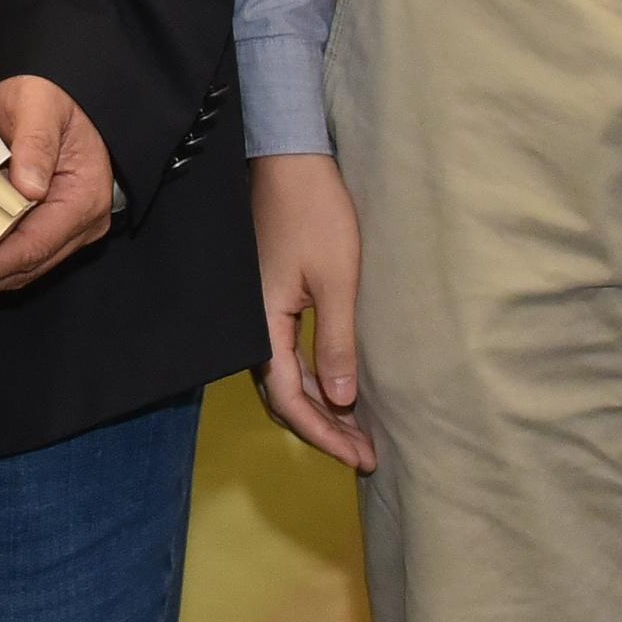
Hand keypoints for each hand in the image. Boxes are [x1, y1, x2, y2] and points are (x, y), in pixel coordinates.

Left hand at [0, 74, 114, 297]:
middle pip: (28, 264)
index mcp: (84, 198)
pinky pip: (19, 254)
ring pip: (23, 266)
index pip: (35, 246)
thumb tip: (29, 189)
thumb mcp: (39, 106)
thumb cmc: (49, 96)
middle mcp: (82, 223)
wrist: (56, 91)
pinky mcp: (50, 225)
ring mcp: (68, 228)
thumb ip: (35, 143)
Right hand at [250, 151, 375, 471]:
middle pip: (283, 397)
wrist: (290, 163)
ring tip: (359, 432)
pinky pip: (288, 357)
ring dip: (320, 408)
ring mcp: (259, 313)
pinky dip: (313, 381)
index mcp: (264, 324)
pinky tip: (339, 388)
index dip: (324, 434)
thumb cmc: (316, 216)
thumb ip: (337, 343)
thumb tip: (342, 401)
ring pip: (285, 379)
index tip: (362, 458)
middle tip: (367, 455)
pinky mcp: (269, 300)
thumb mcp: (337, 282)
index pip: (289, 400)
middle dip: (324, 430)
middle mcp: (254, 325)